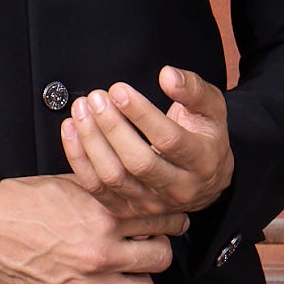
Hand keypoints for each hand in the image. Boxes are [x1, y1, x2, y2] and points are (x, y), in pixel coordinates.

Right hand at [0, 174, 186, 283]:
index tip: (172, 222)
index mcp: (104, 217)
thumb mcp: (72, 183)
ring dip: (141, 281)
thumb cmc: (23, 203)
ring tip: (130, 272)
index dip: (172, 220)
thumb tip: (139, 192)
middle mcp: (100, 252)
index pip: (162, 221)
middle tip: (148, 246)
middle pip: (160, 258)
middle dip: (158, 250)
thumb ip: (109, 191)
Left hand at [60, 68, 233, 218]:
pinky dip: (79, 158)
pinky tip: (71, 130)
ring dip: (91, 141)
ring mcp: (151, 202)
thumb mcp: (212, 108)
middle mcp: (178, 188)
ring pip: (113, 176)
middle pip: (138, 162)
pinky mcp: (127, 209)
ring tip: (81, 109)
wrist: (207, 180)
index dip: (141, 114)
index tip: (119, 90)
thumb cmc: (206, 137)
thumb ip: (192, 88)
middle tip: (96, 98)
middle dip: (112, 127)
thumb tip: (168, 75)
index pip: (169, 140)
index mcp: (202, 161)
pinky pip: (96, 187)